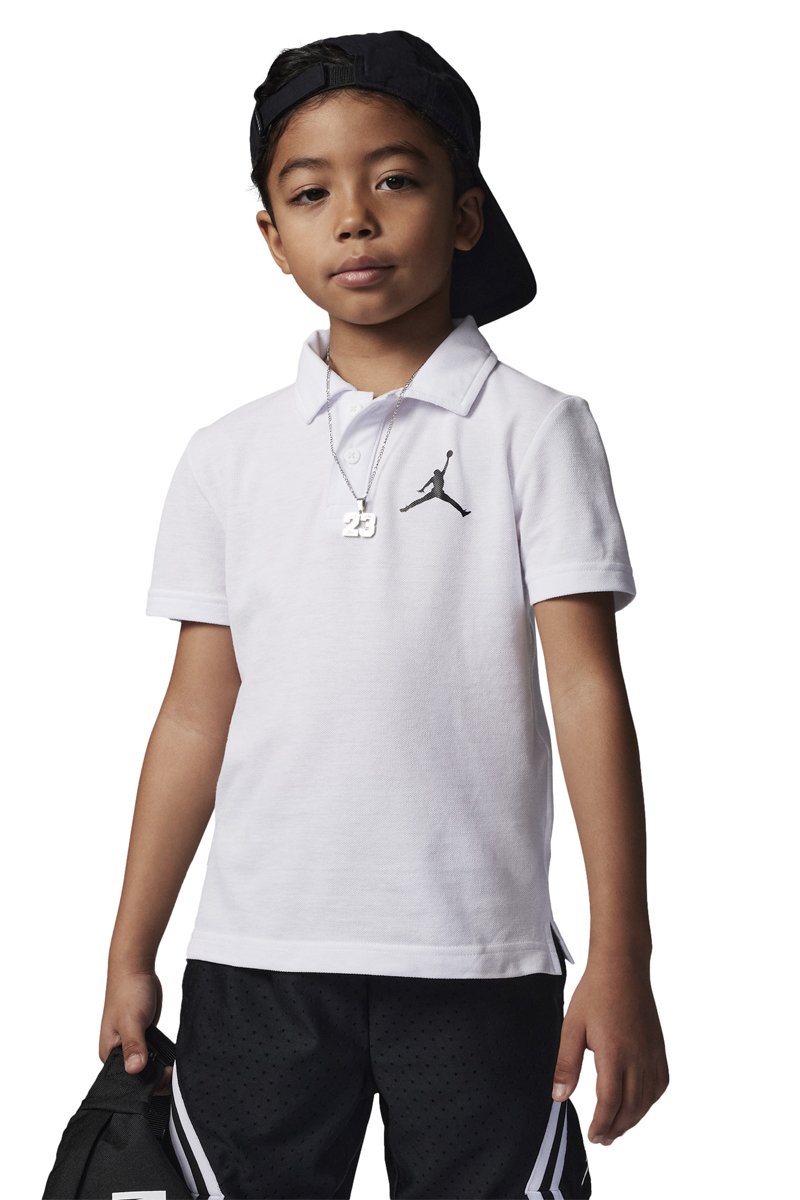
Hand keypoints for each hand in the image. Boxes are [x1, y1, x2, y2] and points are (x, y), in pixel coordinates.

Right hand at [99, 967, 172, 1094]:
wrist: (136, 969)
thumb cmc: (127, 992)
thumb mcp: (131, 1020)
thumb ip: (134, 1045)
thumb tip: (135, 1068)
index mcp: (109, 1054)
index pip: (127, 1081)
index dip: (147, 1084)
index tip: (167, 1080)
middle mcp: (119, 1053)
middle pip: (139, 1076)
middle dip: (157, 1078)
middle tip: (176, 1075)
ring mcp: (132, 1046)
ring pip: (148, 1066)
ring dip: (161, 1068)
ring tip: (177, 1070)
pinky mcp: (144, 1037)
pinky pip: (154, 1054)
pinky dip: (163, 1057)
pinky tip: (174, 1060)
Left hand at [551, 954, 668, 1144]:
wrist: (623, 967)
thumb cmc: (595, 993)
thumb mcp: (572, 1027)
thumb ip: (566, 1064)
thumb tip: (559, 1096)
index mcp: (614, 1053)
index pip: (610, 1102)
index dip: (602, 1124)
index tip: (594, 1136)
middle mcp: (638, 1057)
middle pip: (631, 1107)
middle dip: (616, 1127)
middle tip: (603, 1139)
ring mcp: (652, 1053)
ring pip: (646, 1099)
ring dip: (633, 1119)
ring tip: (617, 1128)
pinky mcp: (659, 1048)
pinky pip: (659, 1084)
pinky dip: (649, 1101)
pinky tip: (638, 1105)